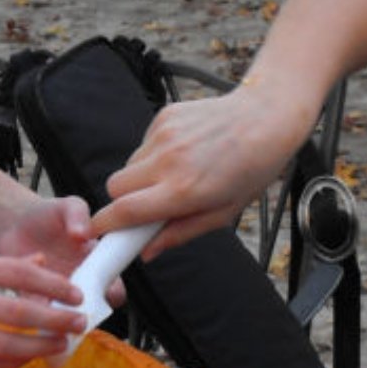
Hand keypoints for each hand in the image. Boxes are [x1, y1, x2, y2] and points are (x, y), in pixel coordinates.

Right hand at [0, 251, 86, 367]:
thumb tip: (42, 264)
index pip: (20, 274)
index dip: (54, 285)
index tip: (77, 294)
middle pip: (19, 312)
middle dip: (57, 320)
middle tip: (80, 323)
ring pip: (5, 346)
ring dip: (39, 347)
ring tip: (60, 345)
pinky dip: (10, 364)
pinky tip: (27, 359)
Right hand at [92, 86, 308, 252]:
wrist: (266, 117)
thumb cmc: (252, 168)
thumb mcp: (223, 213)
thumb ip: (180, 233)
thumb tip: (148, 251)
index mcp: (183, 191)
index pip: (124, 211)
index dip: (104, 226)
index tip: (100, 233)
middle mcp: (168, 161)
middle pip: (115, 188)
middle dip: (124, 201)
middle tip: (149, 205)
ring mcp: (164, 135)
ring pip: (129, 165)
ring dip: (142, 177)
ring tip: (176, 175)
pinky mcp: (164, 116)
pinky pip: (143, 145)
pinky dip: (155, 155)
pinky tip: (184, 153)